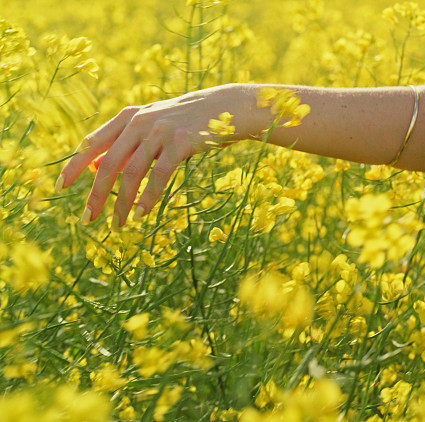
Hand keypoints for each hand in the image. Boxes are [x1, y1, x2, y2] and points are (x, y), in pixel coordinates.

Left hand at [57, 83, 258, 227]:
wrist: (224, 109)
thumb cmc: (185, 122)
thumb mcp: (151, 126)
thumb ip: (125, 144)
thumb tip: (95, 170)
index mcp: (127, 118)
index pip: (91, 143)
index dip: (74, 166)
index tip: (61, 187)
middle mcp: (139, 123)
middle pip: (107, 164)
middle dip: (95, 194)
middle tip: (87, 218)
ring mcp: (159, 133)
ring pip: (131, 174)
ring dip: (121, 203)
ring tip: (117, 224)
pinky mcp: (179, 144)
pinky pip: (159, 176)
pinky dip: (148, 197)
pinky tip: (141, 214)